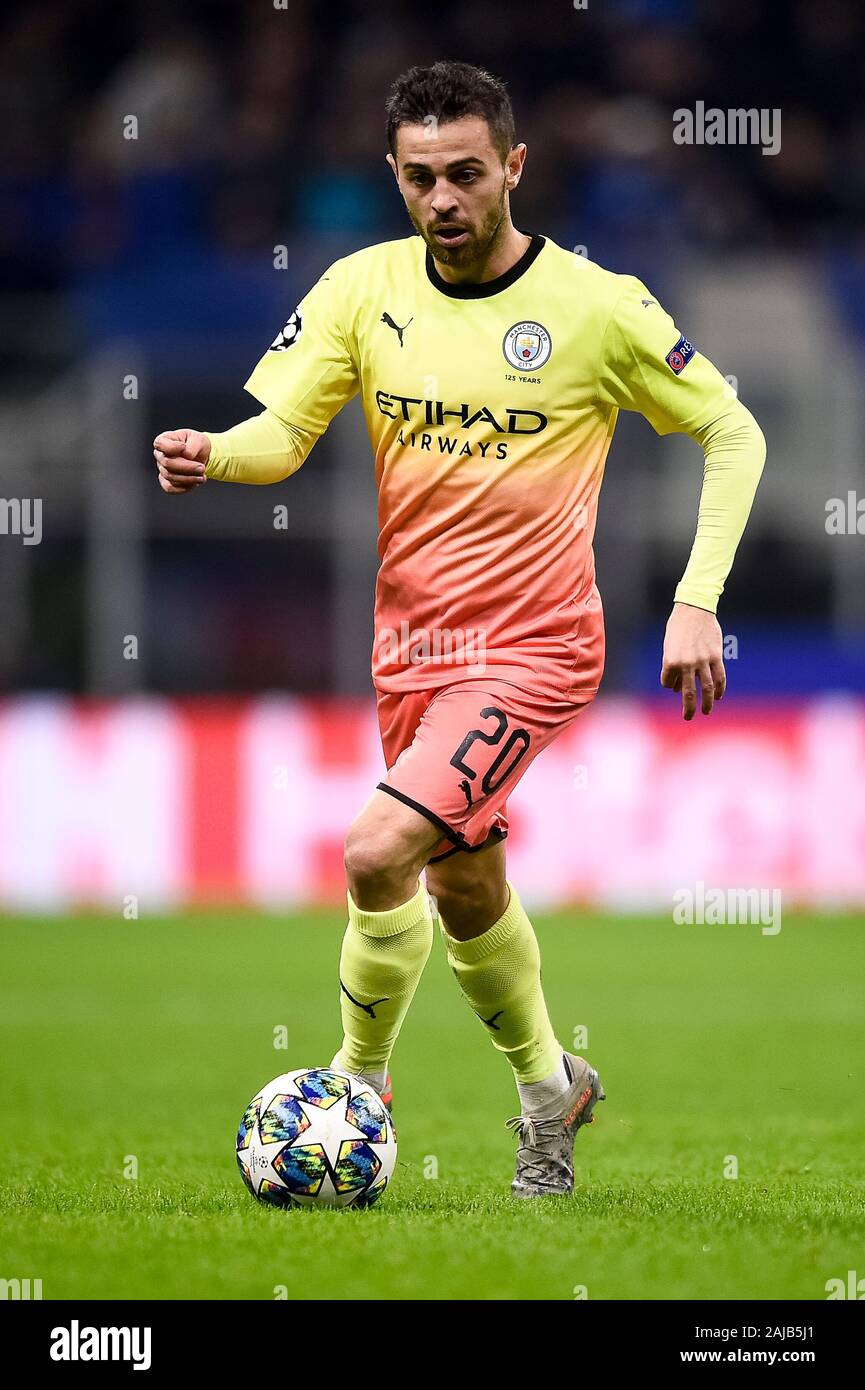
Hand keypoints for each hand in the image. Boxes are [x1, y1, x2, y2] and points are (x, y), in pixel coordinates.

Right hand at [153, 429, 210, 493]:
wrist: (200, 456)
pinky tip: (195, 483)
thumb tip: (187, 455)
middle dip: (187, 467)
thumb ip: (192, 446)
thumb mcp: (198, 439)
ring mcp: (162, 469)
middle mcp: (160, 455)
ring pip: (170, 477)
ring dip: (189, 478)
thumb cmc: (196, 444)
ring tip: (202, 476)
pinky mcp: (166, 481)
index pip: (160, 444)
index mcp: (164, 440)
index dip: (172, 447)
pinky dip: (185, 487)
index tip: (184, 446)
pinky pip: (170, 488)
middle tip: (202, 468)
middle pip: (167, 464)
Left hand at [660, 602, 725, 719]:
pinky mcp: (715, 656)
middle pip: (688, 693)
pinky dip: (720, 688)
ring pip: (707, 688)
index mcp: (670, 661)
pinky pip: (719, 676)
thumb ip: (672, 667)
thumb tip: (677, 688)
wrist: (693, 609)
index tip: (673, 684)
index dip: (670, 684)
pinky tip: (719, 696)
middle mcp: (686, 664)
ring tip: (707, 711)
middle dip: (688, 708)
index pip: (668, 683)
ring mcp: (702, 661)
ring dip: (707, 702)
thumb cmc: (677, 628)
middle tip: (687, 717)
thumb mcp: (668, 646)